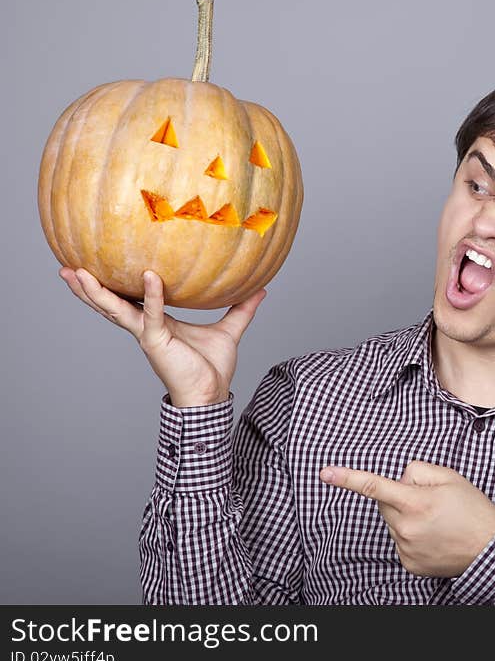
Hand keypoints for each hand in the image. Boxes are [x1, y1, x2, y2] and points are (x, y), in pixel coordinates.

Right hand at [59, 267, 266, 406]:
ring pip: (116, 309)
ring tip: (76, 272)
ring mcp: (148, 334)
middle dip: (88, 287)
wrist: (211, 395)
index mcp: (157, 323)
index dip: (114, 284)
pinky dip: (153, 295)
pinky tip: (150, 275)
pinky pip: (153, 314)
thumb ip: (241, 309)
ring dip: (96, 292)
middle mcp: (146, 328)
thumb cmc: (213, 368)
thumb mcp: (230, 330)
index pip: (131, 299)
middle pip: (110, 303)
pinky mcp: (157, 342)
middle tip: (67, 266)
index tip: (96, 265)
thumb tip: (261, 289)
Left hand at [320, 460, 494, 576]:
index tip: (324, 473)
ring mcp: (406, 548)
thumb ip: (418, 470)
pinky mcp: (408, 563)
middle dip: (399, 495)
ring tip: (435, 520)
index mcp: (416, 502)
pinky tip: (432, 535)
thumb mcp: (450, 477)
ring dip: (405, 515)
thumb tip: (400, 479)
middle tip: (428, 499)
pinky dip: (410, 534)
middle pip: (384, 502)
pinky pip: (399, 540)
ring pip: (392, 521)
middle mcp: (406, 527)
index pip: (375, 486)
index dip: (347, 478)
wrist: (490, 549)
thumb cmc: (473, 509)